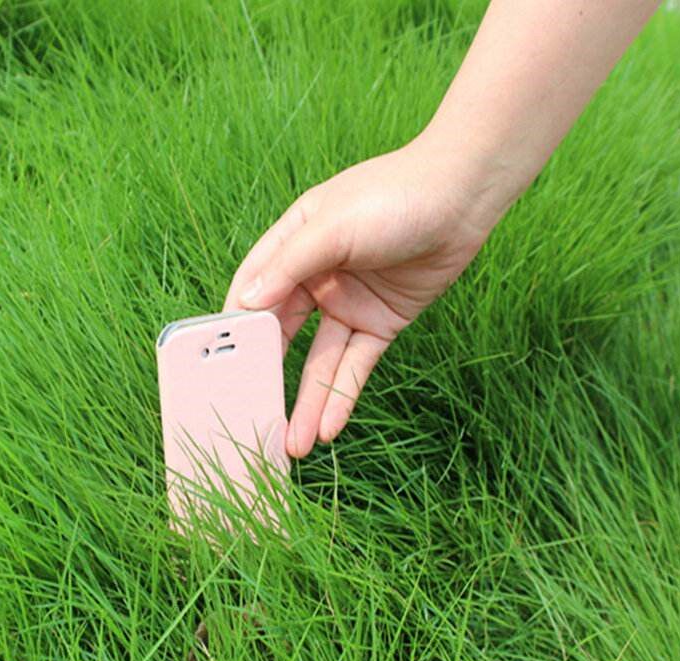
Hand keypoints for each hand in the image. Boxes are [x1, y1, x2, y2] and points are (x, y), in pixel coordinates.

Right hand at [223, 137, 494, 457]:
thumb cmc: (391, 196)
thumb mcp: (332, 226)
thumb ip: (288, 265)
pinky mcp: (380, 324)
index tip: (218, 367)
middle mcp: (315, 279)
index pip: (254, 292)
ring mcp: (348, 304)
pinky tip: (328, 429)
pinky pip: (356, 366)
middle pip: (284, 336)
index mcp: (293, 246)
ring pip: (320, 362)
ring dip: (307, 402)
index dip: (237, 328)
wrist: (461, 198)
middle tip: (252, 419)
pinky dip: (343, 397)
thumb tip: (246, 305)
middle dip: (269, 377)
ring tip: (292, 444)